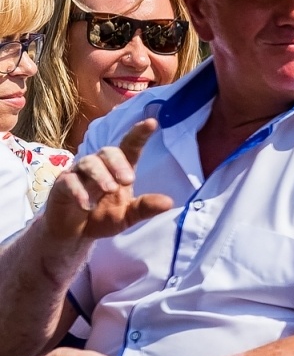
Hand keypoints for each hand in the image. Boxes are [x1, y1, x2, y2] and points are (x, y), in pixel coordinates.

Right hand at [44, 120, 171, 242]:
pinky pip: (69, 181)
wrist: (74, 233)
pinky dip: (79, 192)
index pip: (130, 147)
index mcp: (119, 169)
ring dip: (101, 175)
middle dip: (118, 163)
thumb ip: (145, 208)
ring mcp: (78, 173)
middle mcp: (99, 166)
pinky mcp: (62, 185)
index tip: (152, 122)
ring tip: (110, 189)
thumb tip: (169, 203)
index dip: (139, 134)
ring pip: (88, 163)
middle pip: (108, 151)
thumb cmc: (103, 217)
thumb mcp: (128, 216)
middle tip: (128, 180)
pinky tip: (86, 205)